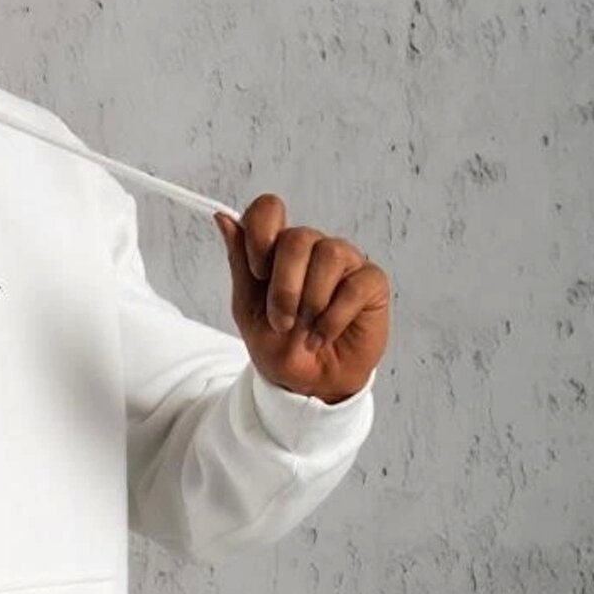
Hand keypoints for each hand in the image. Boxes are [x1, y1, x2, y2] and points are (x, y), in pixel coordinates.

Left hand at [212, 194, 389, 403]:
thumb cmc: (279, 344)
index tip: (257, 271)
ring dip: (311, 302)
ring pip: (329, 255)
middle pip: (298, 237)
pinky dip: (335, 317)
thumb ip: (240, 263)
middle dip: (284, 287)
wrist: (307, 384)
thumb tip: (223, 218)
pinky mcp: (371, 283)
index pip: (269, 210)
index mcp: (278, 250)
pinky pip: (355, 285)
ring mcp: (345, 263)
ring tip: (305, 331)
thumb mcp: (248, 308)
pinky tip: (324, 335)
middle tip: (282, 321)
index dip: (260, 233)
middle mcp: (313, 249)